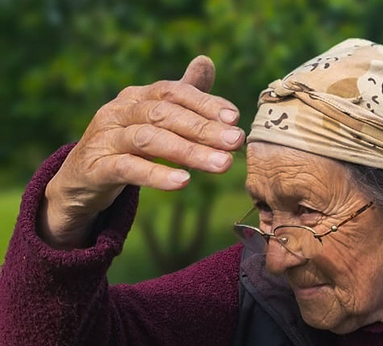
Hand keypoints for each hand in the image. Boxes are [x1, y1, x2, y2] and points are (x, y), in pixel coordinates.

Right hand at [40, 56, 244, 247]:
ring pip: (149, 139)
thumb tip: (206, 61)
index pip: (173, 92)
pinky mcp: (96, 167)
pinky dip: (157, 174)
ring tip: (222, 164)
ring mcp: (105, 138)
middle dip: (203, 128)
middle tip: (236, 141)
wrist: (80, 179)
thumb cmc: (124, 146)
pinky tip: (183, 182)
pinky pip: (128, 168)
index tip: (234, 117)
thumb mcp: (153, 120)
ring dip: (189, 151)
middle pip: (164, 114)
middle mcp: (119, 111)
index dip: (204, 102)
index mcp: (137, 97)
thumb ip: (181, 96)